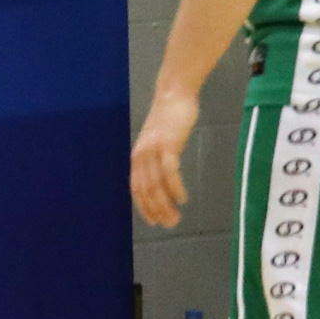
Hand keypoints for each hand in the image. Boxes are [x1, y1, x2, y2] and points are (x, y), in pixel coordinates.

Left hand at [127, 90, 200, 228]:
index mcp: (137, 157)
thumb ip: (157, 158)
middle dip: (157, 211)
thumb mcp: (158, 141)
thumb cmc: (169, 119)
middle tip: (170, 224)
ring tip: (176, 218)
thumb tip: (161, 179)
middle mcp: (141, 156)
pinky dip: (175, 188)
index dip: (144, 208)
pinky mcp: (168, 144)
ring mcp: (153, 150)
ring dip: (166, 205)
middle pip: (146, 191)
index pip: (136, 189)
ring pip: (156, 185)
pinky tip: (182, 199)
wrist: (173, 94)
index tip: (155, 222)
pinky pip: (170, 172)